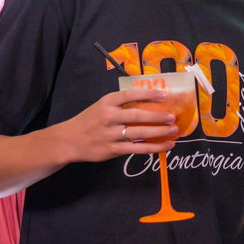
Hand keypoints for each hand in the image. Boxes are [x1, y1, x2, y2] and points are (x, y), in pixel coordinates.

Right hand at [61, 88, 179, 162]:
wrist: (70, 140)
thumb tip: (149, 100)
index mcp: (107, 102)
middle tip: (172, 117)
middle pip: (138, 115)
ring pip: (140, 133)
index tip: (164, 95)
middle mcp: (109, 117)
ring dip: (159, 132)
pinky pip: (138, 149)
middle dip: (158, 116)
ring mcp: (111, 134)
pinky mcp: (114, 150)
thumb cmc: (90, 120)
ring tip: (173, 130)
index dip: (148, 94)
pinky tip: (166, 145)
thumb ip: (121, 103)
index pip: (130, 95)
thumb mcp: (102, 105)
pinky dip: (154, 147)